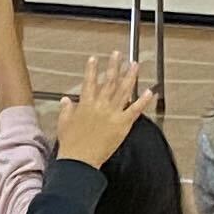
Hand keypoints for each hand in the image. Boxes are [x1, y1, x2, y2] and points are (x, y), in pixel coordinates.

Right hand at [52, 47, 151, 168]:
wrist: (79, 160)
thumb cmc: (71, 144)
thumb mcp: (64, 124)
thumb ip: (66, 109)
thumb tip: (65, 100)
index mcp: (85, 104)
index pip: (89, 82)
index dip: (92, 69)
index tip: (95, 58)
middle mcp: (100, 105)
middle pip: (109, 81)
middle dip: (114, 66)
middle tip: (118, 54)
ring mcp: (112, 114)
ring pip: (123, 91)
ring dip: (130, 76)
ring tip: (134, 65)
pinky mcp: (122, 125)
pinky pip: (135, 110)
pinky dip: (142, 101)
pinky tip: (149, 91)